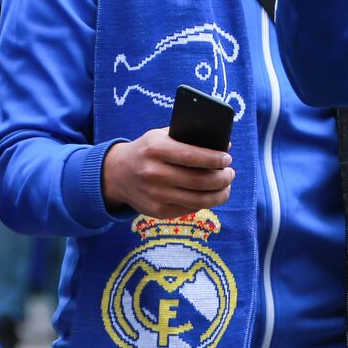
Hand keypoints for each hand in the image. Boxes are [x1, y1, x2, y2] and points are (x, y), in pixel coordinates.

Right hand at [103, 127, 233, 218]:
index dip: (214, 159)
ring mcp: (154, 195)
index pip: (192, 156)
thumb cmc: (148, 151)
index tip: (228, 158)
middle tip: (230, 173)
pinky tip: (211, 194)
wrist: (117, 174)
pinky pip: (189, 209)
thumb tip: (224, 146)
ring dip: (219, 194)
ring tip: (226, 186)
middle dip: (222, 178)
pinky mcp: (157, 212)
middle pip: (199, 181)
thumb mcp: (160, 136)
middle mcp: (153, 173)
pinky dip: (205, 202)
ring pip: (198, 200)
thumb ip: (187, 138)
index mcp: (155, 149)